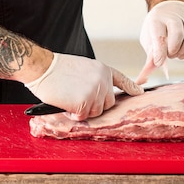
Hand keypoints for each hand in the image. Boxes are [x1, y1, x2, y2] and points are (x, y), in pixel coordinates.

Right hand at [25, 53, 142, 120]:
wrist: (42, 68)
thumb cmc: (57, 68)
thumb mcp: (83, 67)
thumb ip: (95, 79)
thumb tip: (102, 94)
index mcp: (103, 69)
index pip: (122, 80)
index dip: (132, 87)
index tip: (140, 92)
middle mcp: (103, 80)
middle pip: (109, 103)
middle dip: (95, 105)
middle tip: (77, 97)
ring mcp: (95, 91)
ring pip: (96, 112)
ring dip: (83, 110)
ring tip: (69, 98)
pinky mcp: (85, 103)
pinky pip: (83, 116)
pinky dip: (73, 114)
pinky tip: (65, 103)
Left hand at [136, 0, 183, 83]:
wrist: (170, 7)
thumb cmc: (157, 26)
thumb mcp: (148, 36)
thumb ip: (150, 52)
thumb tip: (148, 72)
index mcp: (157, 18)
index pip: (160, 36)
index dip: (160, 52)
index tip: (159, 63)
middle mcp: (173, 16)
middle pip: (178, 35)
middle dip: (173, 50)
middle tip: (169, 56)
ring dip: (181, 52)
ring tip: (174, 54)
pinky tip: (182, 54)